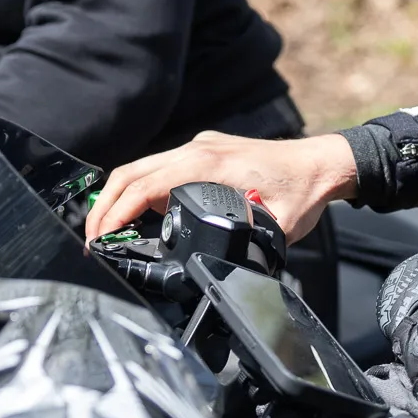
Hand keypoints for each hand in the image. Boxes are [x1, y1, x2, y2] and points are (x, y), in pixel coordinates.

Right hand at [85, 130, 357, 242]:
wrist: (326, 163)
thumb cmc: (305, 189)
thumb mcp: (276, 226)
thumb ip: (246, 245)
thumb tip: (223, 268)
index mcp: (207, 165)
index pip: (143, 186)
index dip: (115, 214)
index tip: (99, 239)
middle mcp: (198, 151)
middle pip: (131, 173)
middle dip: (104, 206)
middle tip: (92, 239)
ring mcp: (201, 149)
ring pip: (143, 168)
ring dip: (120, 197)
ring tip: (107, 230)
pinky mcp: (207, 153)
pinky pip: (162, 168)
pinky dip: (142, 189)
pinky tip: (140, 214)